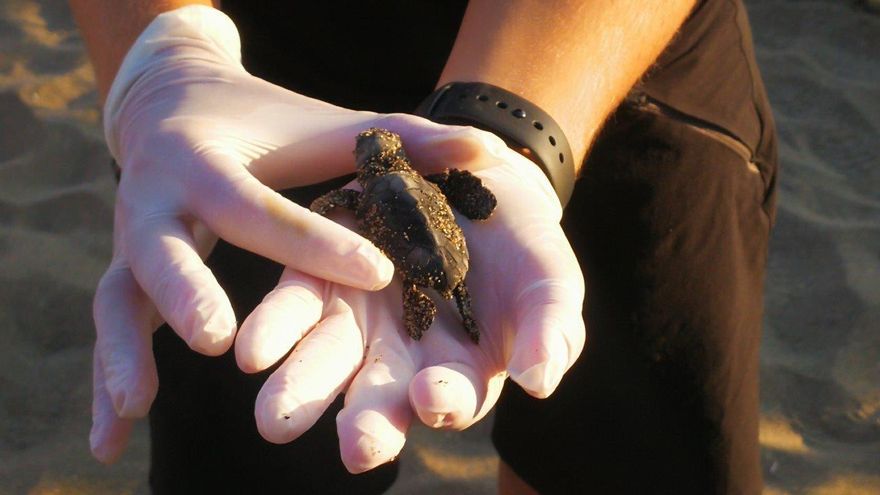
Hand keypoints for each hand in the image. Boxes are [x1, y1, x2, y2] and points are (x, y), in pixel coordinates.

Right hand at [89, 6, 505, 462]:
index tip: (377, 273)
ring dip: (124, 355)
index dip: (319, 242)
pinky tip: (111, 444)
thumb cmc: (269, 124)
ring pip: (122, 299)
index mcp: (210, 163)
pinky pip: (117, 333)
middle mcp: (159, 199)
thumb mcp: (332, 127)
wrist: (175, 104)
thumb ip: (407, 143)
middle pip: (166, 248)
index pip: (265, 210)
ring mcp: (132, 240)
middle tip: (219, 338)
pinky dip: (106, 387)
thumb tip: (490, 152)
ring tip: (138, 408)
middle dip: (189, 291)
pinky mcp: (124, 273)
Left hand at [236, 142, 585, 472]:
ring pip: (325, 360)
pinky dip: (274, 327)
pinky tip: (252, 348)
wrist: (478, 180)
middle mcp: (400, 357)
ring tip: (275, 417)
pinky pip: (294, 303)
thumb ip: (548, 332)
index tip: (432, 398)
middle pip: (378, 399)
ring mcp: (357, 317)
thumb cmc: (524, 248)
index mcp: (457, 370)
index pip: (451, 399)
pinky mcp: (322, 272)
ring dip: (301, 390)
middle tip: (353, 447)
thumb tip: (540, 383)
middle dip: (365, 424)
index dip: (445, 402)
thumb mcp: (550, 284)